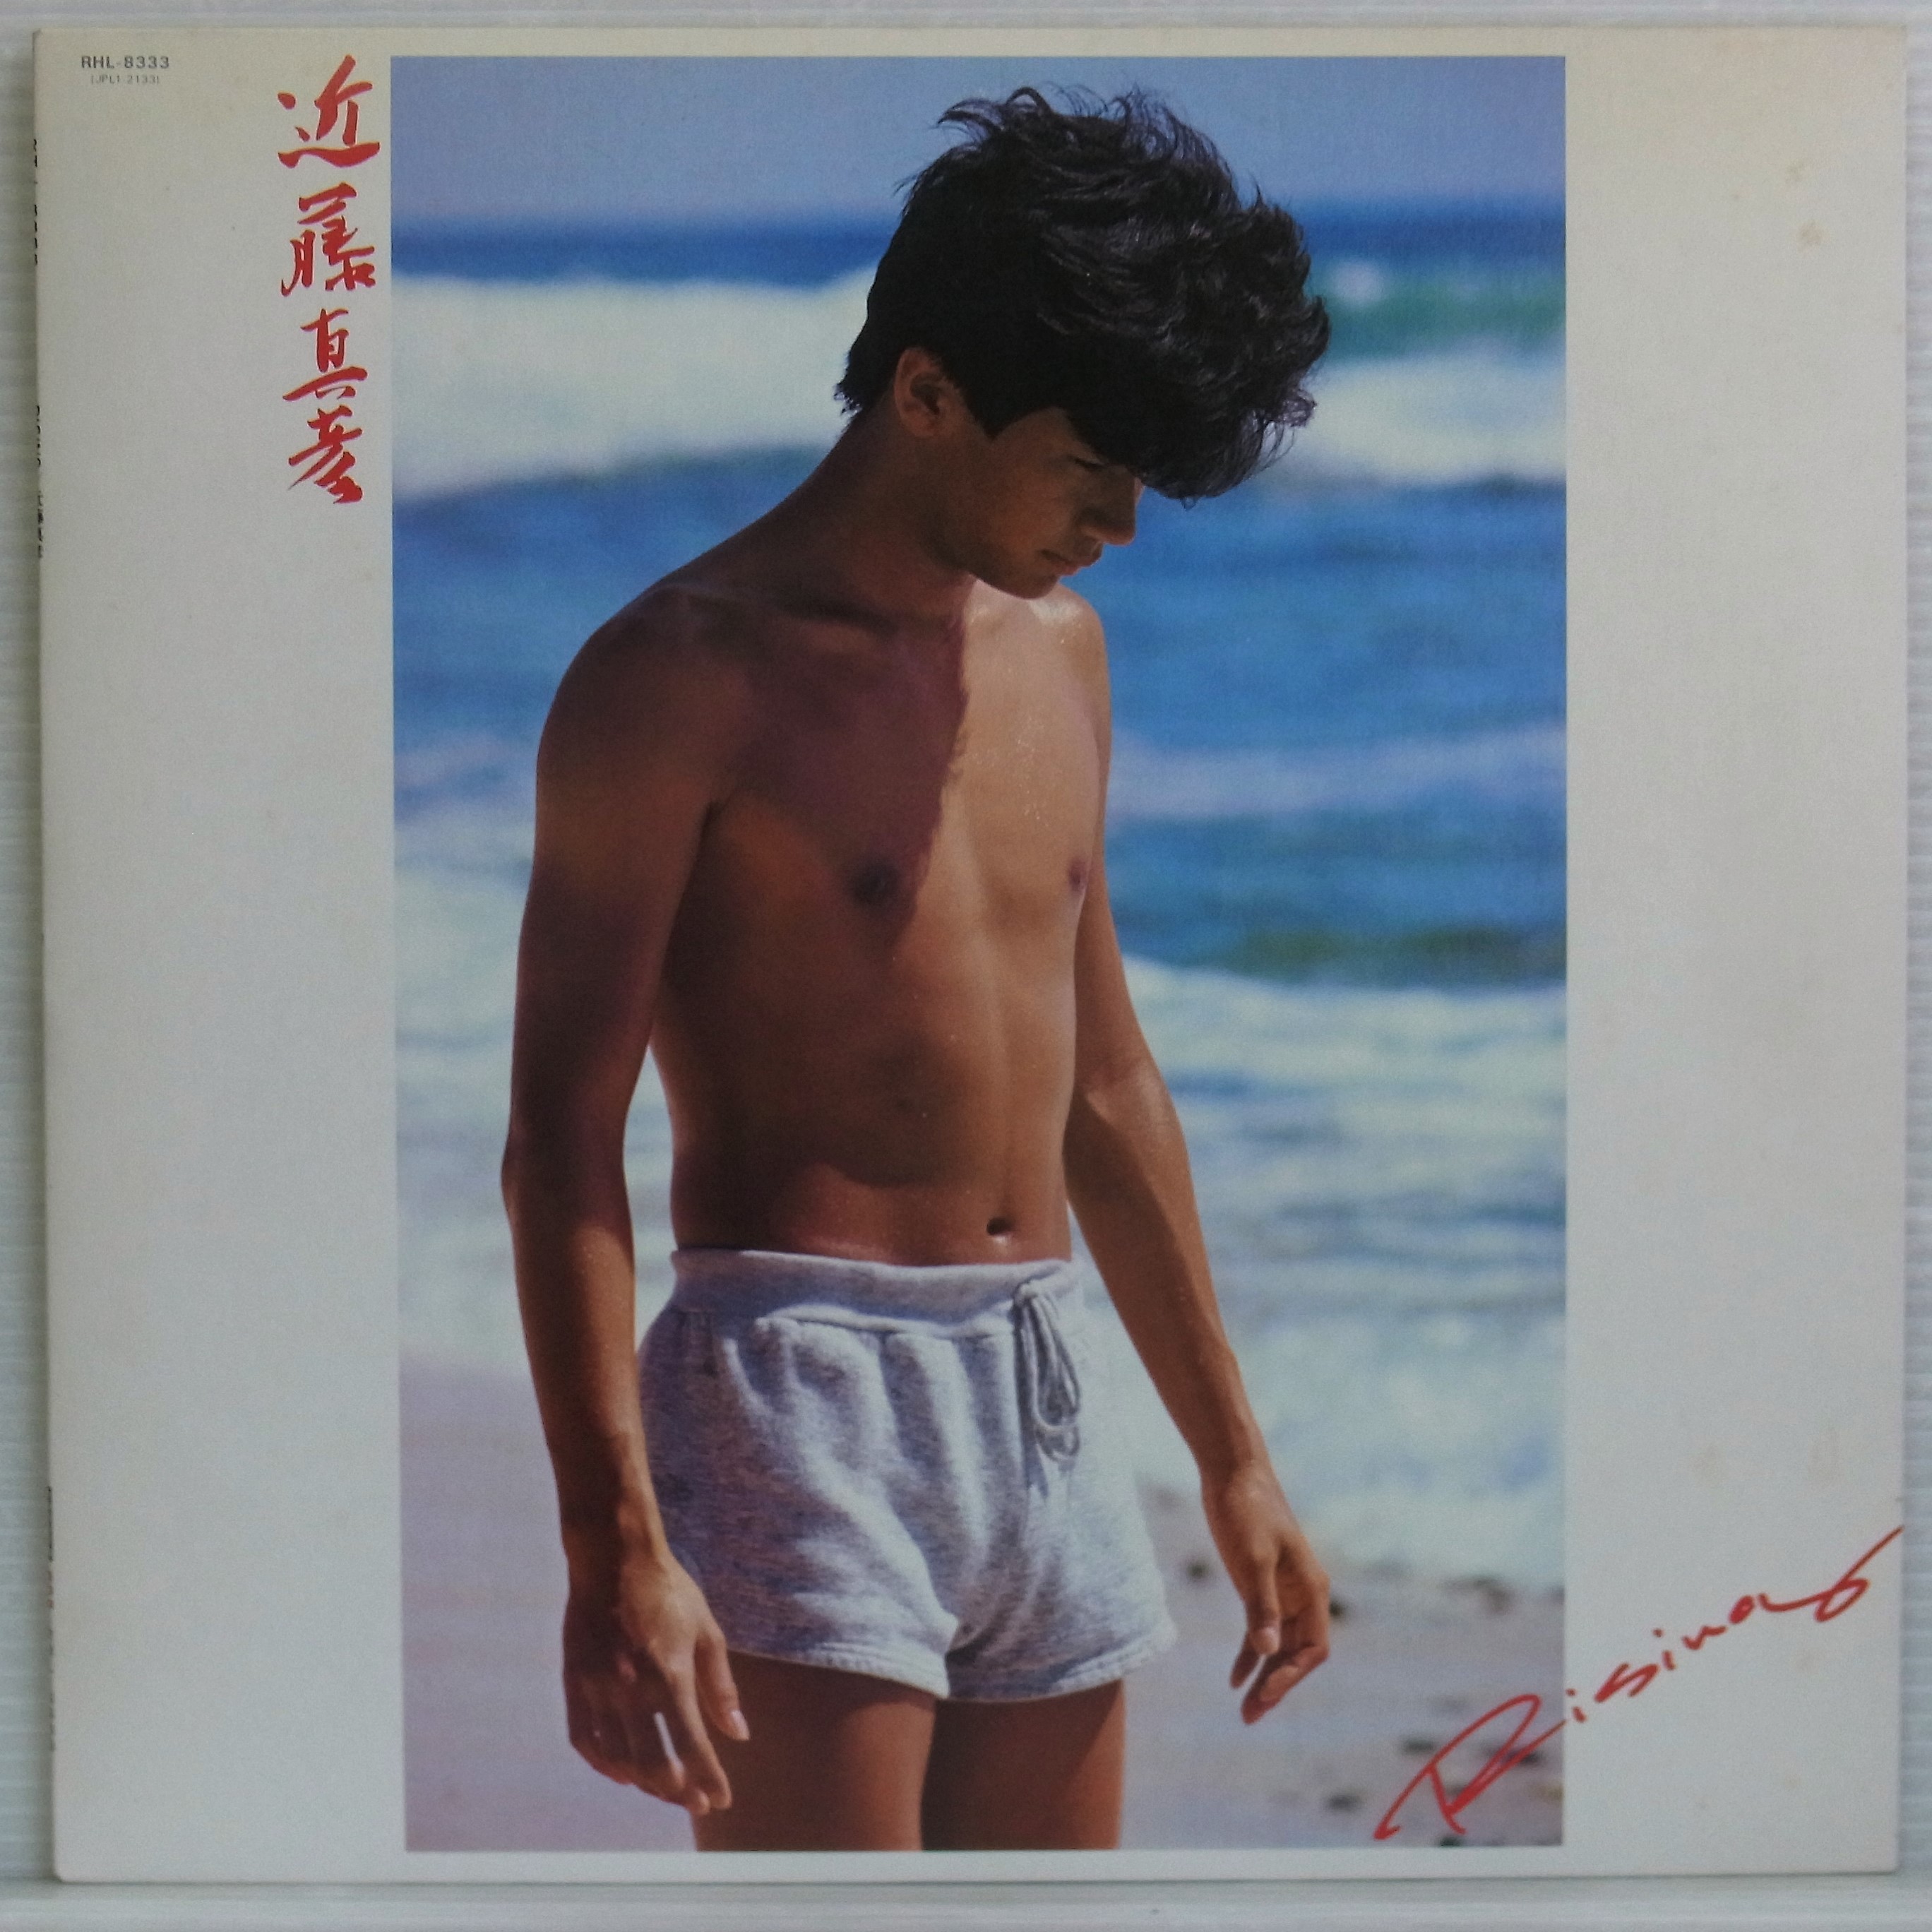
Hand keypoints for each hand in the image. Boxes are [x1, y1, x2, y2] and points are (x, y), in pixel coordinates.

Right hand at [561, 1548, 748, 1813]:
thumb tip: (739, 1734)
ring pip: (618, 1760)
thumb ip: (721, 1687)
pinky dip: (604, 1764)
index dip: (708, 1779)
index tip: (721, 1799)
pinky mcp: (574, 1684)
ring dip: (644, 1783)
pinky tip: (623, 1772)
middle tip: (695, 1802)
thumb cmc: (668, 1592)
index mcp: (670, 1675)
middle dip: (678, 1792)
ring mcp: (598, 1689)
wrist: (613, 1559)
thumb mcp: (706, 1632)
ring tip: (666, 1787)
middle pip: (653, 1765)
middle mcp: (631, 1689)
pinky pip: (584, 1741)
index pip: (692, 1747)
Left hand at [1201, 1460, 1330, 1723]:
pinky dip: (1251, 1654)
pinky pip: (1261, 1630)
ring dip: (1263, 1677)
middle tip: (1250, 1718)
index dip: (1291, 1676)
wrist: (1232, 1473)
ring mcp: (1282, 1592)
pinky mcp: (1260, 1586)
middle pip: (1296, 1654)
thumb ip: (1260, 1604)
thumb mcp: (1252, 1559)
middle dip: (1276, 1687)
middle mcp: (1303, 1596)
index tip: (1264, 1693)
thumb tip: (1266, 1652)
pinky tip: (1234, 1678)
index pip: (1313, 1649)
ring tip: (1244, 1711)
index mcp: (1312, 1590)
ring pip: (1278, 1646)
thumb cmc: (1246, 1510)